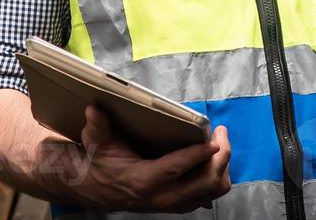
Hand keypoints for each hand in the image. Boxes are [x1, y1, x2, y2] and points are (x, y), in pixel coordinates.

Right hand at [74, 104, 230, 212]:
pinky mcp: (179, 205)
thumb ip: (97, 126)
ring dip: (222, 167)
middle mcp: (162, 196)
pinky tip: (214, 160)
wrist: (99, 191)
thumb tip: (93, 109)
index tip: (213, 141)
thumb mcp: (96, 143)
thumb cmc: (102, 164)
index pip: (176, 169)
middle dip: (220, 157)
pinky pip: (209, 196)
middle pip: (205, 182)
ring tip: (220, 144)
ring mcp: (173, 204)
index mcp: (143, 180)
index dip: (197, 155)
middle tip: (221, 133)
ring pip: (212, 191)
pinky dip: (217, 178)